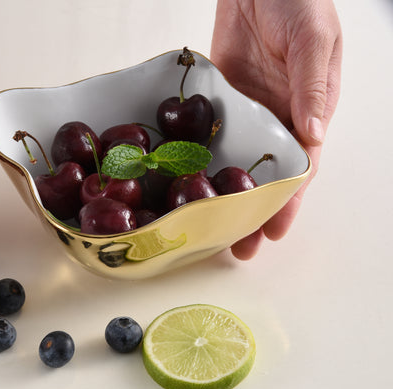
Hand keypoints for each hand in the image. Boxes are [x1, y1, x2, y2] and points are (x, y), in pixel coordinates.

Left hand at [210, 0, 341, 259]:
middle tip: (237, 249)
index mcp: (309, 111)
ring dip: (226, 196)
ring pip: (237, 164)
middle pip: (265, 176)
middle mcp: (278, 119)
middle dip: (253, 213)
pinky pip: (211, 137)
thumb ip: (312, 84)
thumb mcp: (312, 39)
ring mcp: (247, 113)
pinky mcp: (220, 101)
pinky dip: (204, 163)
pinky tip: (191, 186)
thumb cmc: (297, 0)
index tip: (273, 232)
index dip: (286, 202)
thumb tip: (313, 133)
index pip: (299, 168)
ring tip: (211, 229)